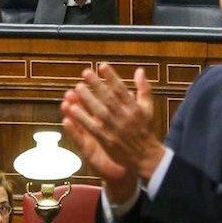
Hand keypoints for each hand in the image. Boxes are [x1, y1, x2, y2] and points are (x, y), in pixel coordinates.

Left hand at [61, 65, 164, 190]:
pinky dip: (83, 118)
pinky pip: (92, 127)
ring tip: (78, 87)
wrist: (145, 156)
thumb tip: (140, 70)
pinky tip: (73, 109)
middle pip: (109, 98)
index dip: (112, 77)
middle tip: (86, 73)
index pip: (121, 90)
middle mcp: (125, 117)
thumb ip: (144, 88)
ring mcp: (115, 129)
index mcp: (134, 108)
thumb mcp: (148, 108)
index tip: (102, 66)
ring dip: (88, 99)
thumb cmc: (145, 129)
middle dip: (97, 85)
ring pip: (99, 112)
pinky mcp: (107, 140)